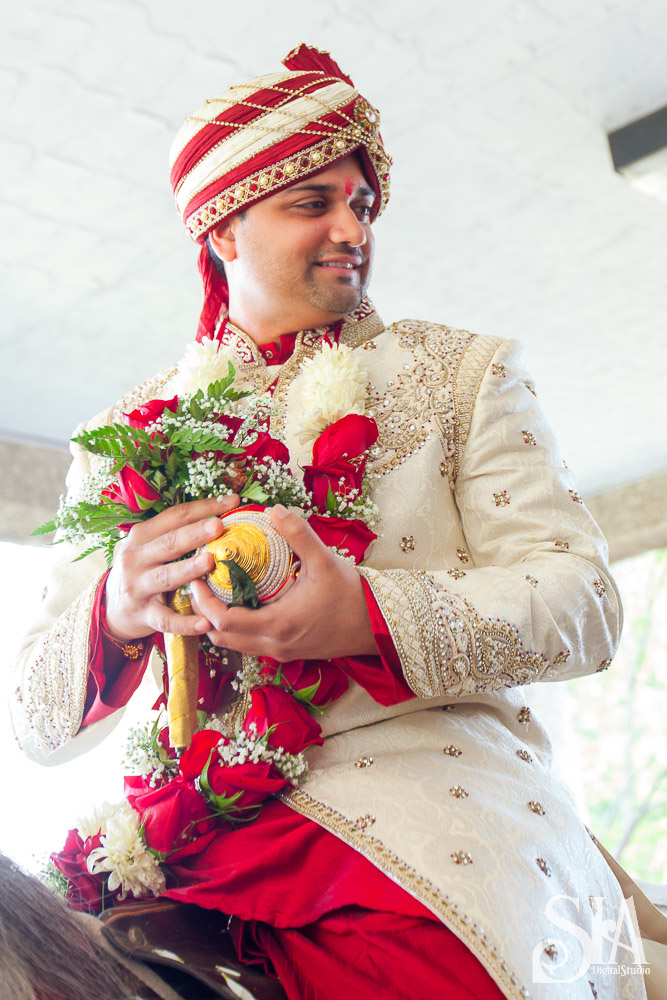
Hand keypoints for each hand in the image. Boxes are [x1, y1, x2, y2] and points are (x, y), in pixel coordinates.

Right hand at [104, 496, 238, 640]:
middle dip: (194, 534)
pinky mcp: (144, 615)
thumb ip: (175, 532)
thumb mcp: (149, 546)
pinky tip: (205, 623)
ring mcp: (138, 587)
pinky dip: (185, 623)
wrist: (112, 608)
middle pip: (169, 543)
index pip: (175, 516)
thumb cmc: (142, 570)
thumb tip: (220, 515)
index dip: (203, 507)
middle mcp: (135, 559)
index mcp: (141, 536)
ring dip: (188, 569)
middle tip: (219, 526)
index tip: (232, 501)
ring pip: (166, 577)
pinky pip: (166, 620)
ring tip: (210, 562)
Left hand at [189, 505, 377, 660]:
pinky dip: (236, 630)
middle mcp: (275, 644)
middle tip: (199, 585)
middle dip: (204, 613)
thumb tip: (275, 509)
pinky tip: (240, 605)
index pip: (225, 621)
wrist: (375, 625)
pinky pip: (249, 645)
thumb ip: (299, 534)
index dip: (204, 601)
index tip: (196, 577)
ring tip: (215, 594)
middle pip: (222, 637)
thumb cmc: (350, 594)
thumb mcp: (325, 561)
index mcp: (279, 624)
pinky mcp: (287, 653)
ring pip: (235, 645)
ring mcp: (280, 652)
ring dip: (218, 624)